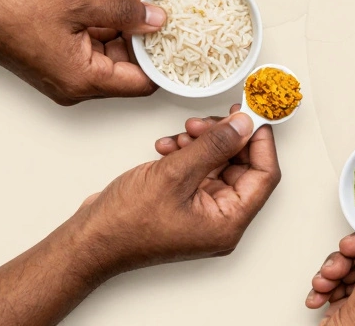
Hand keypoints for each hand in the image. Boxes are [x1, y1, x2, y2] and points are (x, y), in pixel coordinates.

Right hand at [0, 0, 162, 104]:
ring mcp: (67, 69)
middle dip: (144, 30)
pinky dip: (105, 18)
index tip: (177, 33)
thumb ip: (123, 12)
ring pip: (112, 48)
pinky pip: (92, 39)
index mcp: (85, 81)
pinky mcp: (59, 54)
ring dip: (125, 19)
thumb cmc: (12, 12)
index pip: (142, 82)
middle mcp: (78, 83)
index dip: (162, 57)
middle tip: (153, 1)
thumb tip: (157, 19)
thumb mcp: (79, 4)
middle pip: (129, 63)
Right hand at [73, 110, 279, 273]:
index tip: (250, 113)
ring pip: (218, 164)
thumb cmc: (126, 224)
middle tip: (204, 121)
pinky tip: (168, 147)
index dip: (260, 140)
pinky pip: (198, 170)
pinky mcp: (184, 204)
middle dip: (224, 138)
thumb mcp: (174, 174)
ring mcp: (202, 212)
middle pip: (242, 166)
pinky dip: (186, 154)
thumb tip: (244, 125)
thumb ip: (214, 146)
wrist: (89, 241)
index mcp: (228, 222)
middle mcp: (220, 220)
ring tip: (180, 135)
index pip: (265, 174)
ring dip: (202, 143)